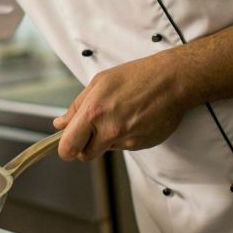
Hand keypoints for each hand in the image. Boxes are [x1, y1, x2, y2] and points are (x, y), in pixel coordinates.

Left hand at [53, 52, 189, 161]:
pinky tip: (132, 119)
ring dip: (106, 139)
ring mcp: (127, 140)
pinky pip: (124, 146)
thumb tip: (60, 124)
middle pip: (86, 155)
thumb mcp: (99, 83)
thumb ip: (76, 107)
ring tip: (119, 116)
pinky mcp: (142, 145)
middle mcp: (110, 130)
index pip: (69, 147)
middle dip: (84, 146)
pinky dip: (125, 137)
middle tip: (91, 130)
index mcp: (93, 112)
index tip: (67, 144)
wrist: (171, 80)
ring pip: (106, 149)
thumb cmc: (135, 76)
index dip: (65, 149)